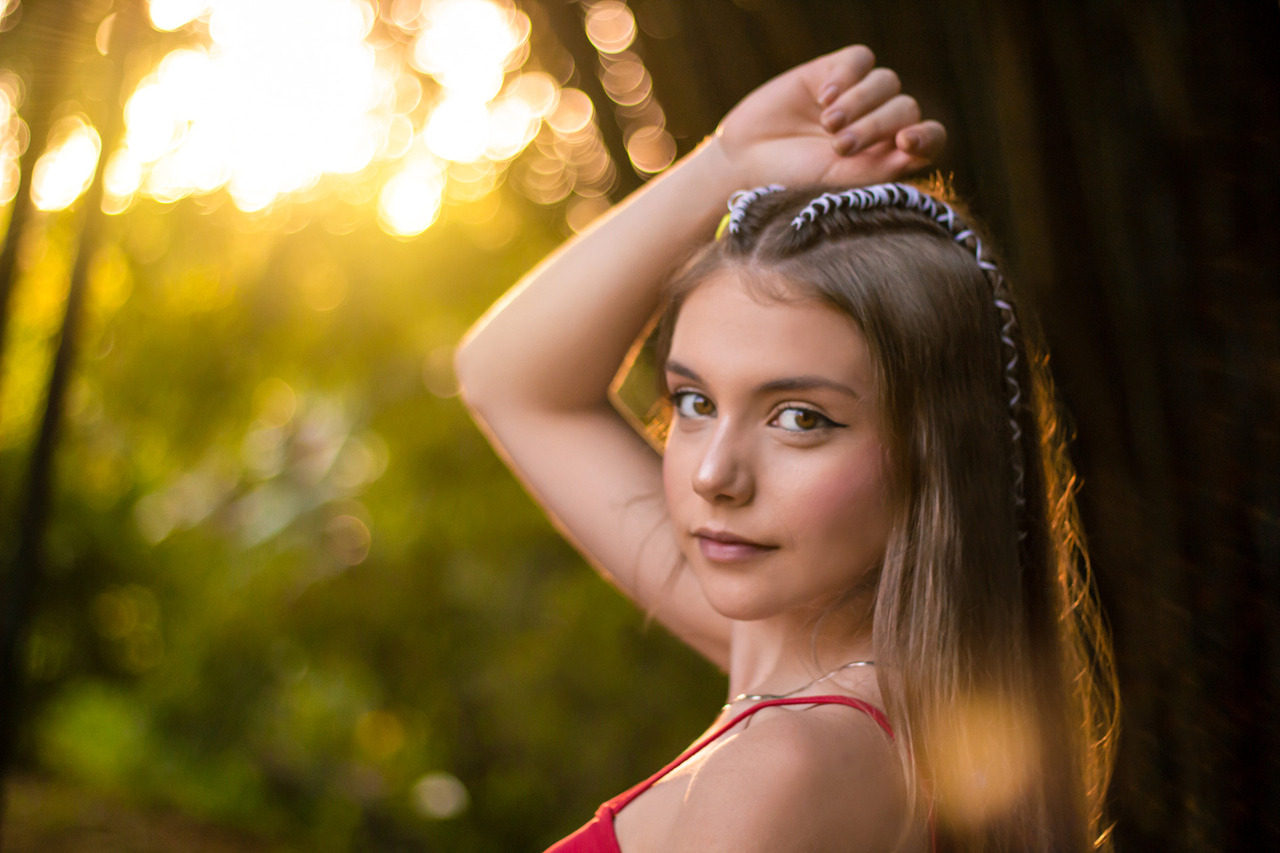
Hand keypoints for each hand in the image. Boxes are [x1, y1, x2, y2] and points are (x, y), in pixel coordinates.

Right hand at [714, 45, 945, 188]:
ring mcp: (856, 97)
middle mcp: (877, 124)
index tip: (906, 143)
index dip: (927, 136)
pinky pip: (860, 59)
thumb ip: (882, 167)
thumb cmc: (793, 183)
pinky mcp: (831, 72)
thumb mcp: (840, 183)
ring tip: (827, 124)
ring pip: (887, 81)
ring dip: (859, 103)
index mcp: (888, 156)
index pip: (929, 138)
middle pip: (906, 107)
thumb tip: (916, 146)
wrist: (744, 165)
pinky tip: (822, 97)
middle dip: (876, 125)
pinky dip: (846, 76)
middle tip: (839, 146)